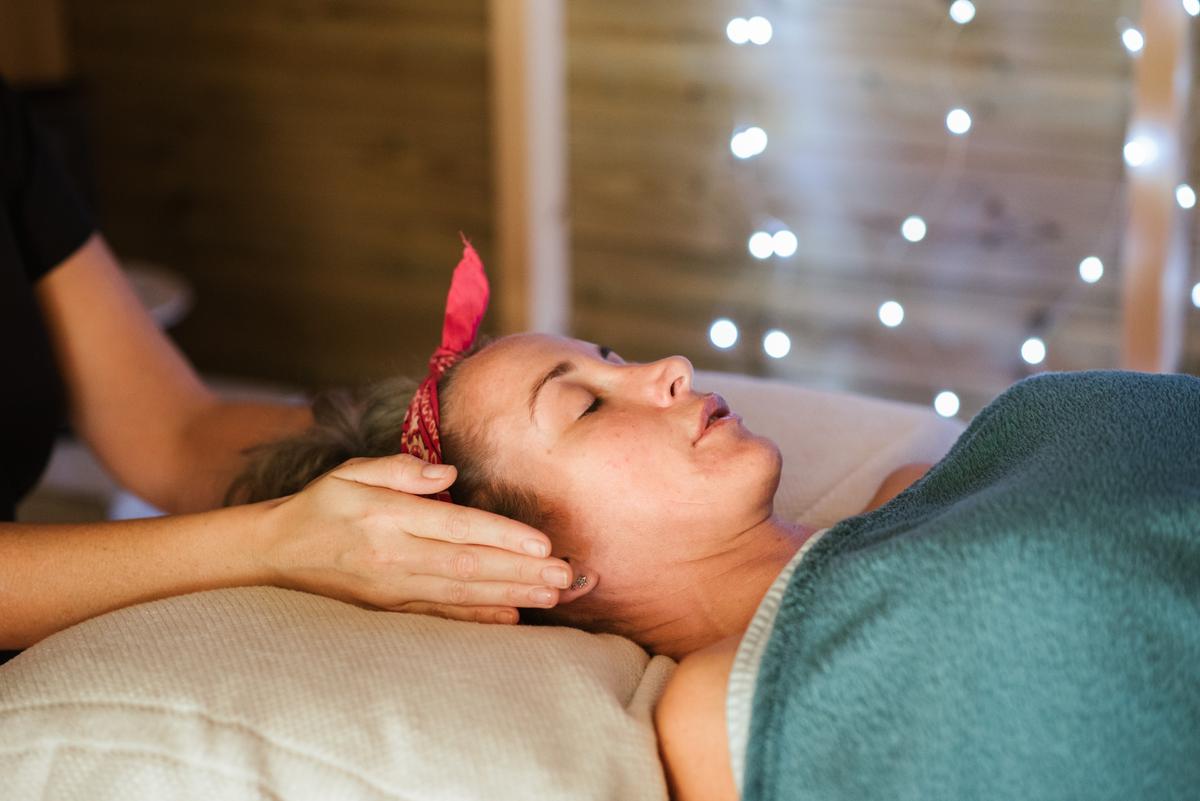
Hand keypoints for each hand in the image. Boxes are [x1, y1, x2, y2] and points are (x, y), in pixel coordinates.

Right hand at [251, 454, 585, 623]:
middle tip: (565, 576)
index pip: (456, 527)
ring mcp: (392, 590)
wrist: (275, 555)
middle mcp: (393, 557)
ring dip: (510, 595)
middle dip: (521, 571)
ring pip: (461, 594)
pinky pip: (439, 618)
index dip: (502, 536)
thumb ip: (400, 470)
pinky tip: (510, 619)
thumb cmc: (322, 506)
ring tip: (552, 595)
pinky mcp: (389, 611)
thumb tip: (447, 473)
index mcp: (387, 517)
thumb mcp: (349, 472)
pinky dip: (476, 620)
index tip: (542, 542)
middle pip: (468, 566)